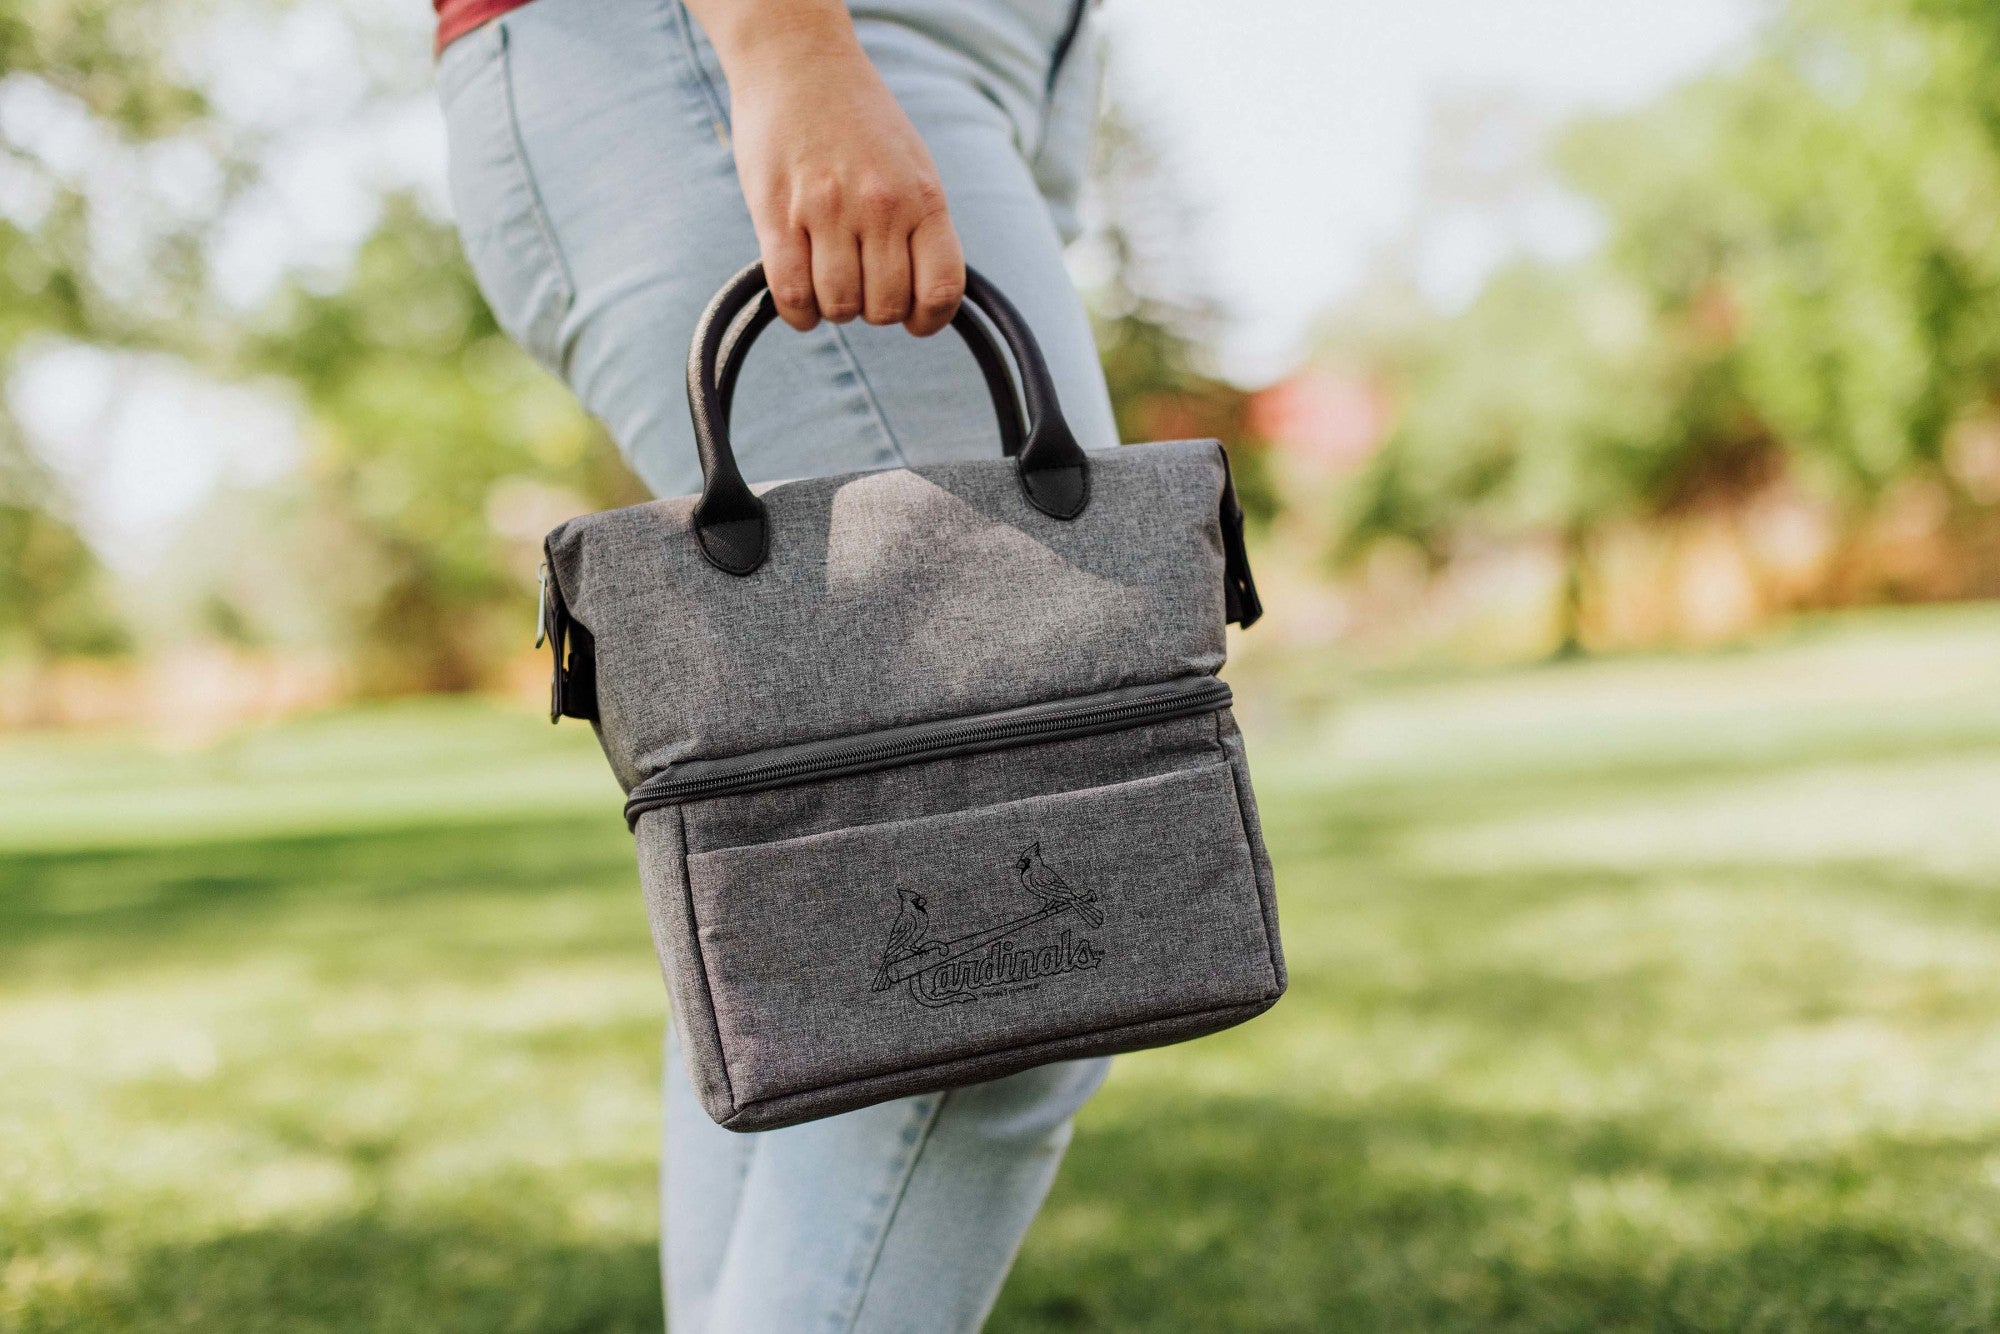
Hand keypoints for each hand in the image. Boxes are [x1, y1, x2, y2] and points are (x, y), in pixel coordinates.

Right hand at [694, 1, 964, 335]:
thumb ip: (921, 223)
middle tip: (860, 285)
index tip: (915, 319)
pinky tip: (801, 303)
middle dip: (874, 310)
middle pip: (886, 307)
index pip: (942, 289)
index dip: (929, 320)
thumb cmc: (858, 119)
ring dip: (834, 309)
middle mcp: (881, 206)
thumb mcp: (912, 165)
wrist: (799, 61)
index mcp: (924, 196)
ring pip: (840, 306)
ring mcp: (828, 210)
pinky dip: (799, 314)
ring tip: (828, 282)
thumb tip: (926, 292)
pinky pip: (793, 294)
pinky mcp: (778, 214)